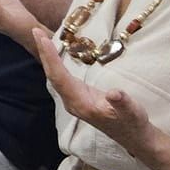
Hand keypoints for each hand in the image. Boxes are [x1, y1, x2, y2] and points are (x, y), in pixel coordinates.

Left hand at [31, 24, 154, 149]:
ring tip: (41, 38)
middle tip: (36, 31)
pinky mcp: (78, 97)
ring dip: (47, 57)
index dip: (51, 58)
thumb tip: (114, 93)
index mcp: (81, 104)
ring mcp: (74, 100)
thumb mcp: (132, 112)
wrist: (133, 138)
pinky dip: (55, 63)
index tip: (43, 39)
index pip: (60, 77)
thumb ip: (122, 103)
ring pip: (55, 77)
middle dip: (44, 53)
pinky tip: (53, 54)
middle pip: (53, 75)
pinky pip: (61, 78)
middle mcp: (72, 102)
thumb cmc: (133, 123)